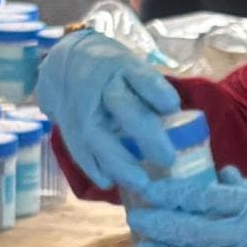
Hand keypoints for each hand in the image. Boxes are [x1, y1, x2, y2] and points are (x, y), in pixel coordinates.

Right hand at [39, 27, 189, 192]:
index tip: (172, 107)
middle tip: (168, 159)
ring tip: (141, 183)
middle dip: (146, 133)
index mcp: (123, 67)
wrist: (63, 63)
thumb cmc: (112, 73)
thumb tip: (184, 125)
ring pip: (97, 134)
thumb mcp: (132, 69)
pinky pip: (79, 150)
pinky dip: (94, 168)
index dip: (157, 92)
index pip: (142, 77)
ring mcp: (82, 108)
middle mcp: (102, 86)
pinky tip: (109, 182)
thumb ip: (152, 95)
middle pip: (123, 107)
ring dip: (119, 161)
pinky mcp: (69, 128)